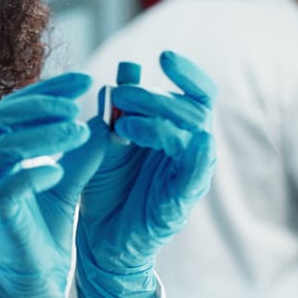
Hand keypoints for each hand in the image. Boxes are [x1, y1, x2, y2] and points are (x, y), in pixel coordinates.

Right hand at [0, 73, 104, 297]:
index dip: (44, 92)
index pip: (8, 113)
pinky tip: (59, 169)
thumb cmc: (40, 244)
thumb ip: (77, 159)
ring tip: (76, 127)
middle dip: (36, 104)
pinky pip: (7, 189)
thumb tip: (104, 123)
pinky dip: (33, 172)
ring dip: (39, 133)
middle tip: (76, 100)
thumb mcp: (63, 191)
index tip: (84, 81)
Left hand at [75, 51, 216, 297]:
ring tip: (121, 125)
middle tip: (119, 94)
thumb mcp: (108, 140)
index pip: (198, 93)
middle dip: (155, 96)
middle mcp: (191, 150)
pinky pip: (198, 171)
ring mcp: (190, 175)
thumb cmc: (106, 190)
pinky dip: (196, 153)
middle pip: (194, 107)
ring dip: (159, 119)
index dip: (187, 71)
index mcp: (177, 133)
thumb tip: (128, 66)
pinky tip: (181, 139)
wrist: (99, 242)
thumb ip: (120, 107)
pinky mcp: (183, 200)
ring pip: (193, 132)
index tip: (162, 55)